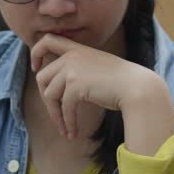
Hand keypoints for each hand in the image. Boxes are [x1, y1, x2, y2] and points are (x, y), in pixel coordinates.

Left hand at [30, 33, 173, 154]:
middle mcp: (72, 56)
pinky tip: (73, 132)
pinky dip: (67, 122)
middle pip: (43, 77)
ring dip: (56, 116)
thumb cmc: (122, 82)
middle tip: (56, 116)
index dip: (36, 52)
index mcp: (77, 49)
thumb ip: (78, 71)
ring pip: (50, 95)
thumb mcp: (96, 68)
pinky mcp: (75, 85)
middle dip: (47, 100)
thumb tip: (60, 90)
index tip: (35, 67)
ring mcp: (72, 69)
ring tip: (65, 129)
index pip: (48, 40)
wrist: (137, 87)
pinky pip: (64, 108)